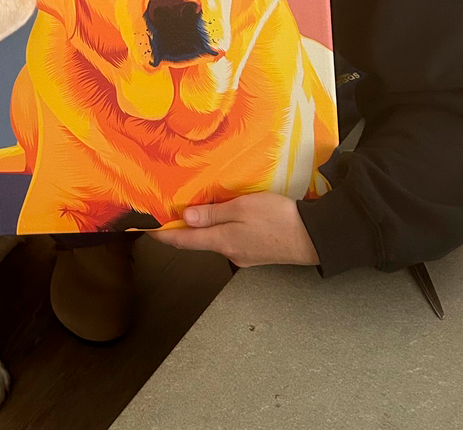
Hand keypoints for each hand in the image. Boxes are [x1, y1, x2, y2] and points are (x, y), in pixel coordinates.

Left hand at [149, 192, 319, 267]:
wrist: (314, 237)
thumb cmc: (277, 218)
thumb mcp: (242, 208)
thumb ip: (213, 214)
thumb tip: (186, 218)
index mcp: (222, 241)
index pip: (185, 241)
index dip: (164, 236)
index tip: (147, 231)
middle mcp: (230, 253)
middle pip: (199, 242)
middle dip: (183, 230)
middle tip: (168, 214)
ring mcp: (245, 255)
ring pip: (216, 241)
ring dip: (202, 229)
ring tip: (192, 212)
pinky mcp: (258, 253)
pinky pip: (231, 240)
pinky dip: (221, 230)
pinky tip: (224, 219)